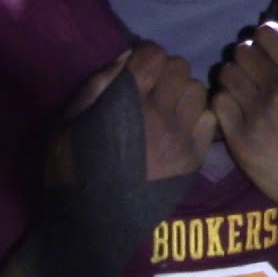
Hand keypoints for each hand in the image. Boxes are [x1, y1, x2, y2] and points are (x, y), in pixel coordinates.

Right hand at [46, 43, 215, 186]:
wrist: (94, 223)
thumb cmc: (72, 169)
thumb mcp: (68, 120)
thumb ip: (99, 83)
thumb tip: (128, 56)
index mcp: (126, 100)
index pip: (155, 53)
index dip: (145, 56)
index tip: (137, 69)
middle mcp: (159, 113)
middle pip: (180, 67)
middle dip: (165, 72)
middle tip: (152, 89)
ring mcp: (181, 136)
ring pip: (198, 90)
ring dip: (183, 93)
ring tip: (167, 108)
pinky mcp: (194, 157)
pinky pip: (209, 118)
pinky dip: (197, 117)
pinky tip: (179, 128)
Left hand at [212, 4, 277, 223]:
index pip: (266, 33)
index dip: (267, 37)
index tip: (272, 51)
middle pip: (242, 50)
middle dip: (249, 55)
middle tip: (259, 70)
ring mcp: (257, 116)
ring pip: (226, 74)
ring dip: (235, 76)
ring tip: (248, 89)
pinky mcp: (241, 141)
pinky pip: (218, 103)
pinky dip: (225, 100)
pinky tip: (240, 109)